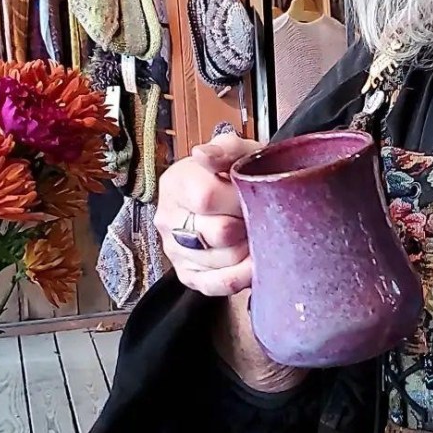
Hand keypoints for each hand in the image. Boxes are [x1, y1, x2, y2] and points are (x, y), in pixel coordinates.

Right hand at [154, 132, 263, 296]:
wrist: (236, 191)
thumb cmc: (238, 170)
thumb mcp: (238, 150)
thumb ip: (226, 147)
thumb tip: (203, 154)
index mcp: (176, 183)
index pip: (207, 197)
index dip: (239, 200)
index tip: (257, 196)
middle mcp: (168, 218)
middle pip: (217, 233)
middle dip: (248, 225)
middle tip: (263, 217)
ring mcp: (175, 250)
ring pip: (221, 261)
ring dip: (248, 250)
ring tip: (261, 235)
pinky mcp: (188, 275)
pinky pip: (215, 285)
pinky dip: (241, 277)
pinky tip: (255, 263)